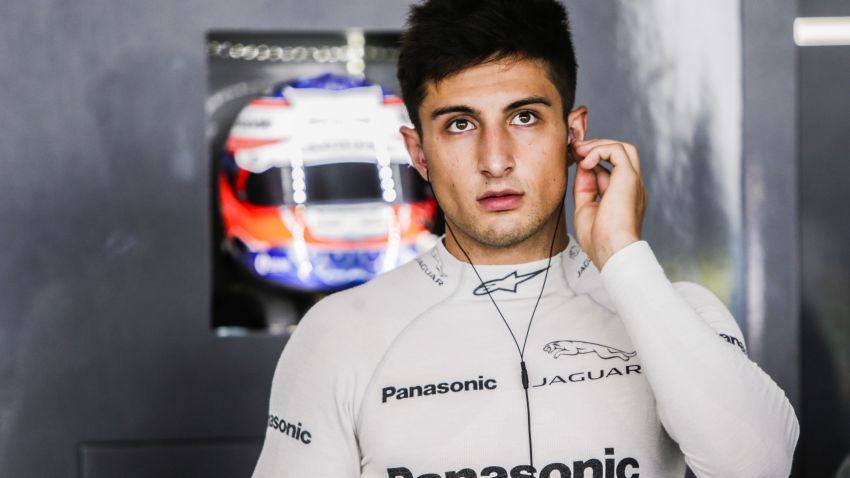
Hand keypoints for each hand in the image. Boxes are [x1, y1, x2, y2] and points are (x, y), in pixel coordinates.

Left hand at [571, 138, 647, 269]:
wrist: (612, 252)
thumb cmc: (599, 240)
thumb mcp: (585, 208)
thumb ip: (585, 187)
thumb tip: (582, 166)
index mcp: (623, 195)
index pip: (608, 169)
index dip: (590, 160)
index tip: (572, 158)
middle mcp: (631, 186)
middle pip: (621, 153)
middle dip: (597, 146)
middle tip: (575, 149)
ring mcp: (633, 181)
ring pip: (623, 148)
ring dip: (598, 145)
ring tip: (579, 151)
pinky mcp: (629, 178)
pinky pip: (618, 150)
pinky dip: (599, 150)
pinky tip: (584, 161)